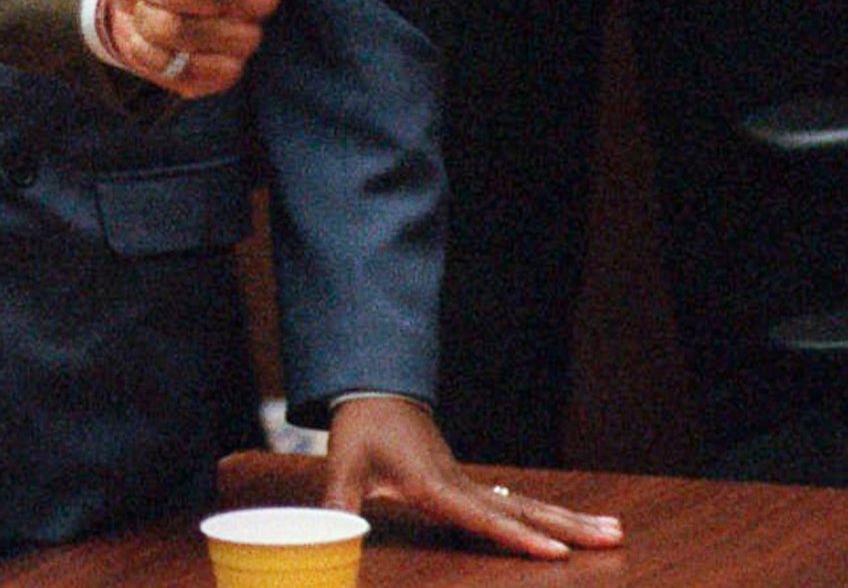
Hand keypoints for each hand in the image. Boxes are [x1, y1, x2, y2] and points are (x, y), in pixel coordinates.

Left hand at [325, 395, 624, 558]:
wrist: (372, 388)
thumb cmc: (360, 427)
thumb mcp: (344, 462)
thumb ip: (337, 500)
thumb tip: (325, 532)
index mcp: (434, 483)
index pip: (483, 516)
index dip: (518, 538)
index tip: (557, 553)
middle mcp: (460, 482)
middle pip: (523, 510)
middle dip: (569, 527)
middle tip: (615, 537)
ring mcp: (467, 480)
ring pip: (526, 504)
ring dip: (569, 518)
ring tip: (614, 530)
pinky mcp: (466, 480)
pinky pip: (513, 501)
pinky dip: (544, 514)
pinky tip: (571, 524)